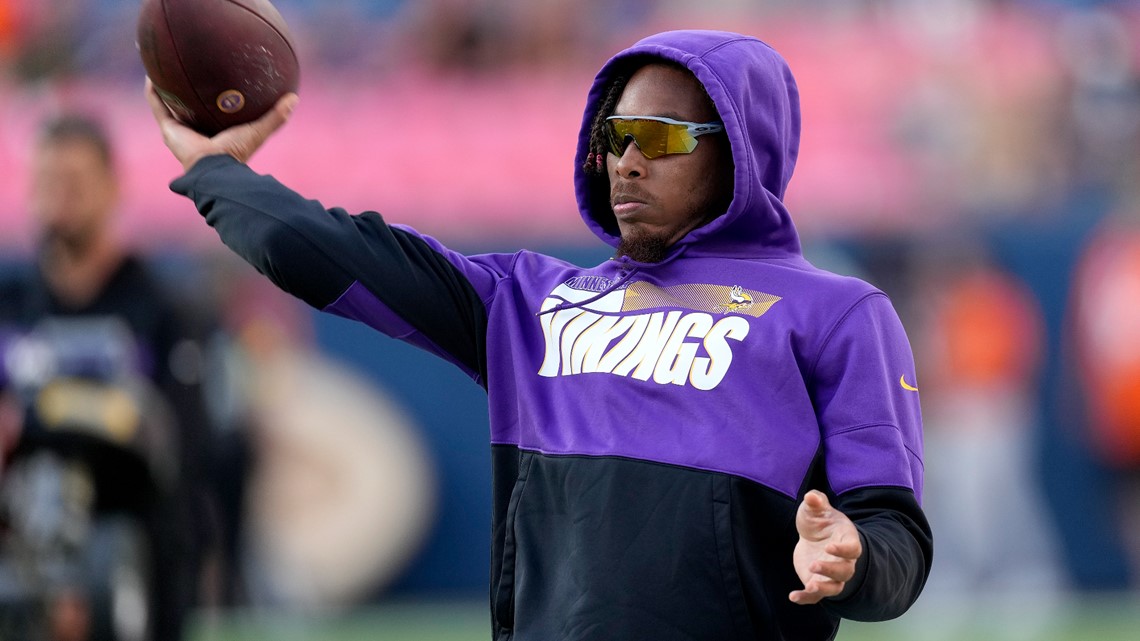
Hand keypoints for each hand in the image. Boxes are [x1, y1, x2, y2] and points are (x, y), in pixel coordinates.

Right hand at [145, 77, 298, 171]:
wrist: (215, 168)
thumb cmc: (238, 152)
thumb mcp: (259, 130)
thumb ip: (276, 116)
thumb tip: (295, 98)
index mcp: (215, 135)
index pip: (213, 114)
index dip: (213, 100)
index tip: (215, 81)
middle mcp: (195, 133)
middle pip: (189, 109)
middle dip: (187, 93)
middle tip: (188, 70)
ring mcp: (180, 132)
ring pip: (169, 107)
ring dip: (165, 90)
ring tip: (164, 69)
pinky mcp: (168, 131)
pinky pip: (158, 107)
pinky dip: (153, 93)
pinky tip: (151, 75)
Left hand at [789, 490, 861, 604]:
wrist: (814, 536)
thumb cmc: (819, 521)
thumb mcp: (815, 508)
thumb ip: (815, 502)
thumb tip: (811, 497)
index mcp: (847, 540)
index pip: (852, 549)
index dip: (843, 550)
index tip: (829, 547)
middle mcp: (843, 561)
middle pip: (845, 572)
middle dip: (831, 570)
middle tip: (814, 565)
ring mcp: (830, 574)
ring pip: (835, 588)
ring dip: (823, 588)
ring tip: (810, 587)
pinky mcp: (817, 583)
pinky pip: (815, 596)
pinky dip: (805, 598)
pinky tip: (793, 597)